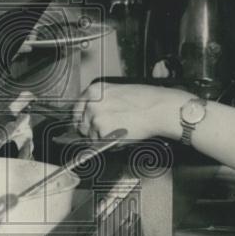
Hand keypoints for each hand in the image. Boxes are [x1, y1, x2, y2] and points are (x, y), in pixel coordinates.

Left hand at [73, 82, 188, 141]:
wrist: (158, 109)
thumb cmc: (145, 100)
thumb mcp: (117, 91)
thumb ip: (100, 101)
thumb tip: (91, 112)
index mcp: (94, 90)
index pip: (76, 108)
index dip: (82, 118)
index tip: (85, 123)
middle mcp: (92, 103)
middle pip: (81, 124)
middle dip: (90, 129)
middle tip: (106, 130)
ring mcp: (96, 119)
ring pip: (90, 136)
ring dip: (101, 138)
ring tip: (118, 131)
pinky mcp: (103, 133)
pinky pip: (100, 144)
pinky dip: (109, 144)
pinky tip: (121, 135)